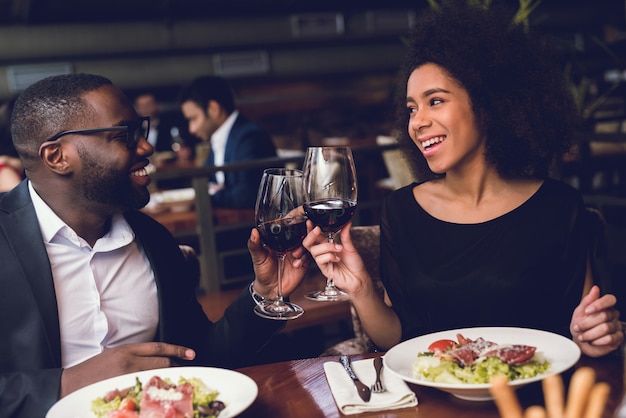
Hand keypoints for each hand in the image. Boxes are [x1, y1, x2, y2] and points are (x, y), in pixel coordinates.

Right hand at [60, 342, 195, 397]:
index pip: (158, 347)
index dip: (177, 350)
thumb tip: (154, 360)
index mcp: (126, 349)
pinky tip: (157, 394)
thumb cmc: (92, 370)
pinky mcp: (121, 389)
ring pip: (155, 376)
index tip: (191, 353)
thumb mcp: (114, 355)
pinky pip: (143, 390)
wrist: (70, 383)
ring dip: (166, 379)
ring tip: (174, 383)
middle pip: (161, 362)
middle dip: (175, 366)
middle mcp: (128, 360)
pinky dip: (152, 391)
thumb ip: (133, 356)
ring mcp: (125, 376)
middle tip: (185, 371)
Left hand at [248, 220, 307, 298]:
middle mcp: (290, 245)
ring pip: (308, 244)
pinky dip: (304, 258)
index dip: (296, 222)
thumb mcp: (258, 257)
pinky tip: (297, 264)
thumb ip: (255, 245)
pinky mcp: (304, 262)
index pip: (290, 227)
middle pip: (302, 233)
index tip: (299, 219)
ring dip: (304, 246)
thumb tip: (254, 232)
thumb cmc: (263, 272)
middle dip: (306, 232)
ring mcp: (298, 253)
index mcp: (280, 240)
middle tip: (305, 234)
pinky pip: (309, 256)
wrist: (271, 289)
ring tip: (295, 254)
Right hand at [301, 220, 372, 296]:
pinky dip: (329, 256)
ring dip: (327, 247)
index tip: (310, 222)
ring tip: (338, 248)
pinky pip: (320, 260)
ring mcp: (324, 262)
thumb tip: (346, 223)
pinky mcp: (325, 270)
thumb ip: (346, 235)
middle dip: (311, 235)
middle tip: (317, 229)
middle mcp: (324, 253)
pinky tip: (337, 258)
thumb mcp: (350, 247)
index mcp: (328, 246)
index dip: (311, 229)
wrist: (359, 278)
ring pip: (314, 251)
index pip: (316, 236)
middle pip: (308, 244)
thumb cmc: (355, 265)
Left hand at [570, 285, 622, 356]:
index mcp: (605, 306)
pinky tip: (591, 341)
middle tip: (578, 328)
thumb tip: (595, 288)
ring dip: (590, 334)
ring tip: (582, 336)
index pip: (610, 299)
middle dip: (587, 323)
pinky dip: (597, 341)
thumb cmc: (581, 324)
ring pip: (606, 328)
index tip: (587, 311)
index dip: (599, 304)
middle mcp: (613, 315)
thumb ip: (587, 300)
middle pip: (604, 316)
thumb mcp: (580, 312)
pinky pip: (610, 339)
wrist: (581, 341)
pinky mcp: (618, 338)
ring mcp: (617, 326)